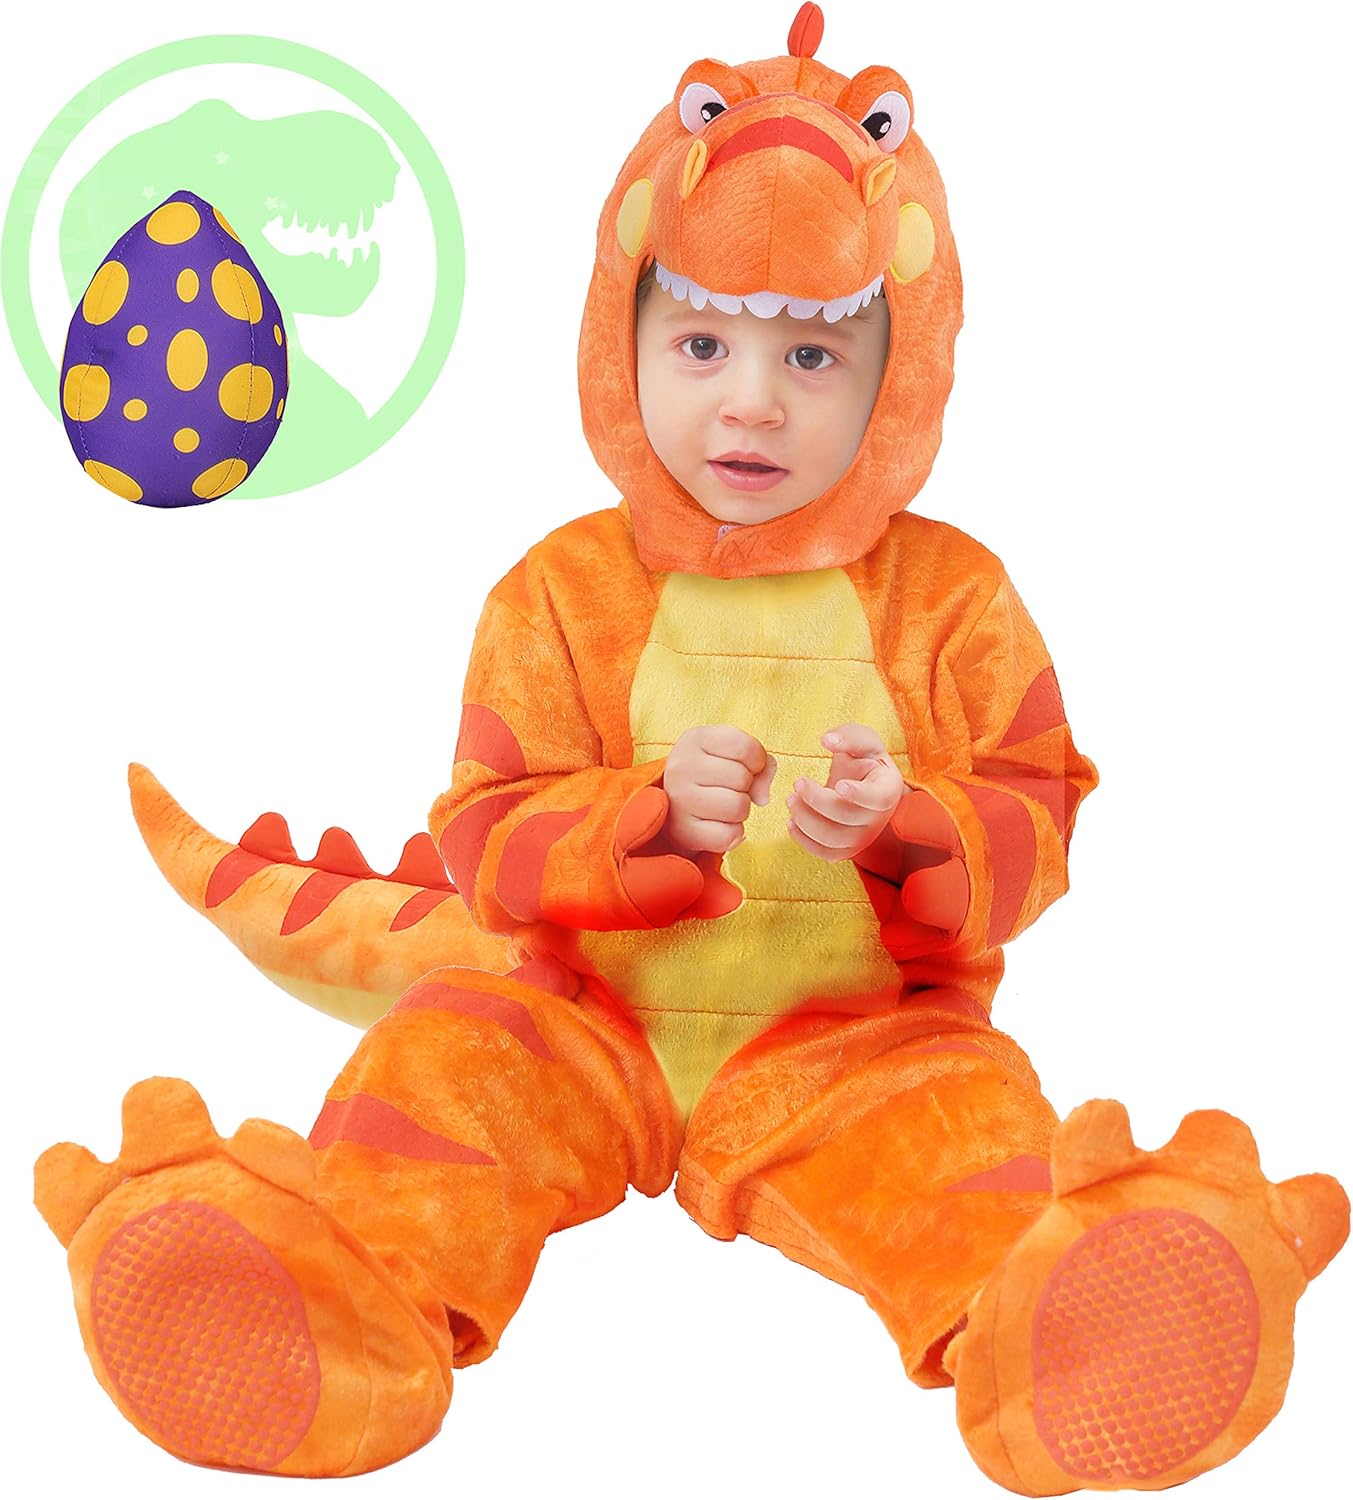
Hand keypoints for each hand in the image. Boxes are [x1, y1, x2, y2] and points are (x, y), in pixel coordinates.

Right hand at [663, 725, 776, 854]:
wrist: (674, 806)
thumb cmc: (710, 776)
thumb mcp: (732, 755)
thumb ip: (761, 764)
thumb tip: (762, 798)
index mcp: (694, 739)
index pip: (745, 747)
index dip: (756, 760)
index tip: (743, 766)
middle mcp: (681, 767)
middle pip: (742, 778)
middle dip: (745, 787)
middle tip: (726, 789)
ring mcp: (680, 800)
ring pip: (738, 807)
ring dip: (740, 811)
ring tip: (723, 806)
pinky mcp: (683, 831)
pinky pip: (730, 835)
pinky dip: (732, 833)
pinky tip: (717, 825)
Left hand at [786, 722, 907, 862]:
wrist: (864, 785)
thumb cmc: (864, 761)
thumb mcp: (863, 742)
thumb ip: (849, 736)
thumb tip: (828, 740)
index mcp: (888, 790)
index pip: (877, 798)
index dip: (858, 794)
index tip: (838, 784)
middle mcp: (879, 819)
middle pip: (848, 817)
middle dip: (818, 801)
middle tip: (798, 783)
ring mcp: (863, 838)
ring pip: (833, 839)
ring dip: (806, 821)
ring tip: (791, 800)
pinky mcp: (846, 850)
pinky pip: (824, 853)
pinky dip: (803, 840)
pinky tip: (792, 821)